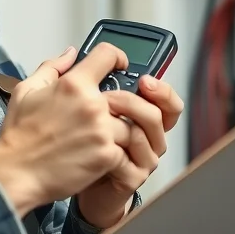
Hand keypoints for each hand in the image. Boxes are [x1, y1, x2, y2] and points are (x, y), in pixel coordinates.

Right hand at [0, 43, 132, 216]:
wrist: (16, 172)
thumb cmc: (19, 136)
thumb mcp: (26, 90)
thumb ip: (52, 67)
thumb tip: (71, 54)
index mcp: (73, 84)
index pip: (108, 55)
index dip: (117, 57)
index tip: (120, 65)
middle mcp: (92, 105)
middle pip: (125, 97)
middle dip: (118, 107)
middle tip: (107, 117)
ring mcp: (102, 131)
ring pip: (129, 125)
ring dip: (119, 133)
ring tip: (102, 142)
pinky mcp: (107, 156)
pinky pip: (126, 150)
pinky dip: (117, 155)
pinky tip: (101, 158)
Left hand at [75, 75, 183, 228]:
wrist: (68, 181)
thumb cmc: (79, 144)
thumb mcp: (79, 105)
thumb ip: (79, 78)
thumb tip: (72, 52)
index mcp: (141, 116)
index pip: (166, 99)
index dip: (161, 88)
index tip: (145, 78)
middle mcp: (148, 136)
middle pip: (164, 114)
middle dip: (137, 101)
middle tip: (111, 97)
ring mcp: (143, 157)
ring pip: (147, 134)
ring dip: (123, 123)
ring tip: (99, 118)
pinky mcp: (133, 177)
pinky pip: (134, 160)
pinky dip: (116, 150)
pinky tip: (99, 144)